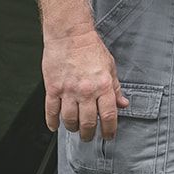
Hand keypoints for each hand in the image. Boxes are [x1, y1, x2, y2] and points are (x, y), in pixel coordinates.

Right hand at [42, 26, 128, 140]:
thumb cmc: (91, 49)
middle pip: (88, 122)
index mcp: (103, 86)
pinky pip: (51, 111)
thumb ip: (115, 88)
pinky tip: (55, 126)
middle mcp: (86, 91)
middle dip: (90, 134)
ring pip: (69, 119)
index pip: (108, 115)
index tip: (109, 136)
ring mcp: (68, 90)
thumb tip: (123, 104)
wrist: (70, 35)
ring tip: (75, 130)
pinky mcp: (52, 88)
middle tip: (89, 137)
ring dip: (73, 128)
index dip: (109, 130)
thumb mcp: (110, 68)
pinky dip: (52, 122)